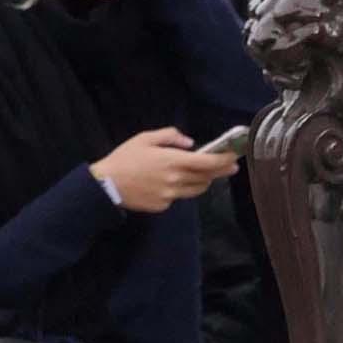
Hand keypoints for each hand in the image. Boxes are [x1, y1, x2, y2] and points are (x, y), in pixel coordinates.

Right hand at [92, 127, 238, 212]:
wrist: (107, 185)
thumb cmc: (124, 158)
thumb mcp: (144, 139)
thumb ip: (169, 136)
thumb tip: (191, 143)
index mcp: (172, 161)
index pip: (207, 163)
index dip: (224, 161)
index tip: (235, 158)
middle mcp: (176, 179)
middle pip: (207, 177)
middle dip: (220, 171)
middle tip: (230, 166)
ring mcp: (171, 195)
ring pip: (198, 189)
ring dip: (204, 180)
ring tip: (203, 173)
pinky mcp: (165, 205)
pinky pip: (181, 196)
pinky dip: (182, 189)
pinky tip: (170, 182)